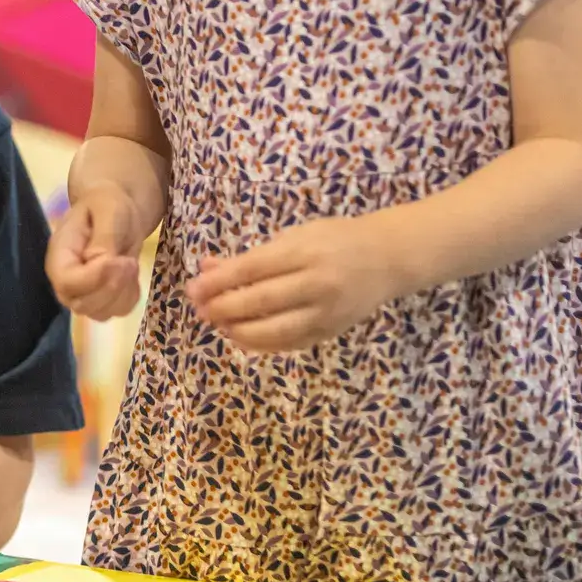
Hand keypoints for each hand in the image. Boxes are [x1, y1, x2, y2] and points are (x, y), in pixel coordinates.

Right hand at [47, 184, 151, 319]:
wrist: (116, 211)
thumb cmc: (108, 205)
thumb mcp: (109, 209)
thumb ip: (103, 236)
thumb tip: (98, 262)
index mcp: (59, 255)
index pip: (66, 282)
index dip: (94, 278)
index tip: (117, 260)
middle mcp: (64, 281)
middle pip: (81, 304)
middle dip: (113, 286)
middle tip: (129, 261)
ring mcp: (81, 294)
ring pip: (100, 313)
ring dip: (123, 292)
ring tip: (129, 264)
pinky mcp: (99, 301)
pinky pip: (116, 312)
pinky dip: (130, 297)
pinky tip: (129, 276)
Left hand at [185, 216, 401, 351]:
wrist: (388, 258)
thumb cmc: (336, 240)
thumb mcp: (296, 236)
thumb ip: (252, 255)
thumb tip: (207, 268)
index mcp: (306, 252)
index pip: (252, 269)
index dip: (219, 281)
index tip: (194, 288)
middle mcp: (317, 283)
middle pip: (260, 302)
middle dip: (223, 308)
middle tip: (199, 309)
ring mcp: (326, 312)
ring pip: (274, 331)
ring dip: (238, 331)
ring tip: (218, 324)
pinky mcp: (330, 332)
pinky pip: (289, 344)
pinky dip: (261, 344)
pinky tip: (241, 337)